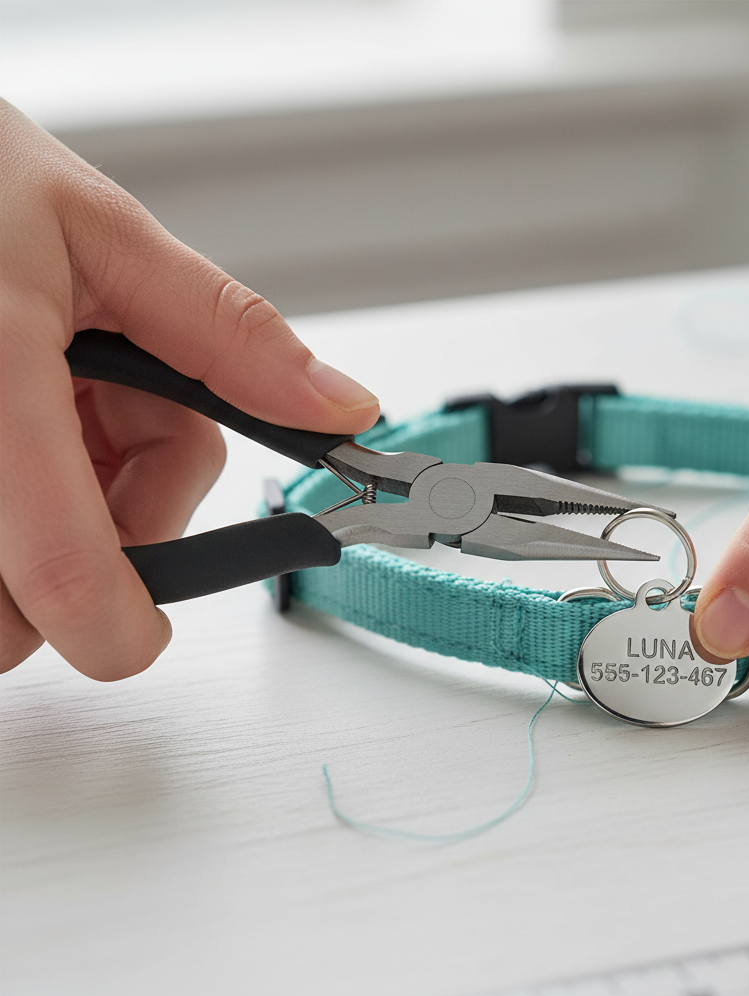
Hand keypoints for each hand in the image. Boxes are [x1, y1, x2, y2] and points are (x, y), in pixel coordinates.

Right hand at [0, 100, 379, 679]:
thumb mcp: (106, 233)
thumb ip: (228, 334)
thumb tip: (339, 408)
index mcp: (0, 380)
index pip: (63, 568)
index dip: (118, 626)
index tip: (147, 634)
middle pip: (37, 590)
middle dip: (111, 531)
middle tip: (119, 422)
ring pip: (20, 563)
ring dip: (77, 496)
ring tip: (68, 387)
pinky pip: (12, 516)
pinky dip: (48, 475)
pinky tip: (43, 397)